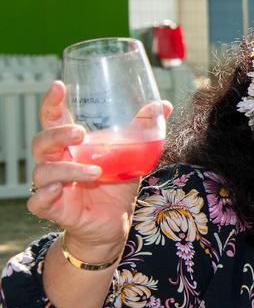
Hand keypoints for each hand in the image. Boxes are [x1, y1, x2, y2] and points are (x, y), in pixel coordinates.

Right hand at [27, 82, 171, 258]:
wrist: (114, 221)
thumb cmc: (116, 184)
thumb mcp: (132, 155)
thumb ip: (143, 129)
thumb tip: (162, 104)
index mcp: (71, 145)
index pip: (53, 119)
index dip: (52, 102)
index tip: (58, 86)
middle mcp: (56, 161)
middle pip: (42, 141)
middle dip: (57, 134)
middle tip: (80, 133)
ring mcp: (51, 184)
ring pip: (43, 171)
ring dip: (67, 169)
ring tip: (95, 171)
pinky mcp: (51, 207)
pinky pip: (38, 199)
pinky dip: (47, 194)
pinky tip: (60, 190)